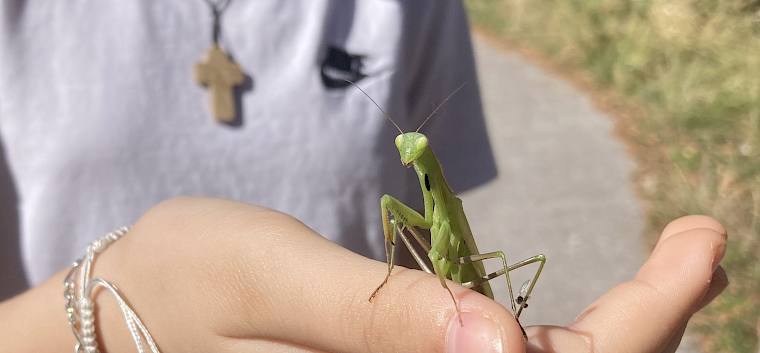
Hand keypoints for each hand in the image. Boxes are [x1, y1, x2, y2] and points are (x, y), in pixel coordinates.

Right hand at [68, 199, 727, 351]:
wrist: (121, 314)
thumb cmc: (180, 285)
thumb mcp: (268, 282)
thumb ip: (376, 319)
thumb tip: (503, 345)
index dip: (642, 321)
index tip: (704, 247)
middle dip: (646, 326)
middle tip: (701, 247)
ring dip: (617, 334)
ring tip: (676, 268)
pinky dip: (557, 340)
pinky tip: (590, 315)